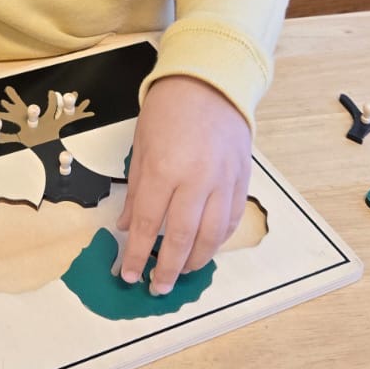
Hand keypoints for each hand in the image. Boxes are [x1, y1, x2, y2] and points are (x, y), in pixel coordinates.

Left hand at [116, 76, 250, 292]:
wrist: (210, 81)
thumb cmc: (168, 110)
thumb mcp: (141, 147)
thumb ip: (136, 191)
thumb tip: (127, 227)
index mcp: (165, 170)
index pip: (149, 224)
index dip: (137, 254)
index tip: (129, 274)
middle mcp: (197, 180)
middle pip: (182, 238)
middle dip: (167, 268)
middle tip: (157, 286)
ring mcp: (224, 181)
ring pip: (212, 236)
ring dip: (195, 261)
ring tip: (180, 272)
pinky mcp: (242, 179)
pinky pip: (232, 220)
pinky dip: (219, 240)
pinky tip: (206, 248)